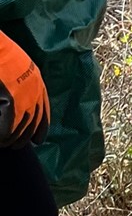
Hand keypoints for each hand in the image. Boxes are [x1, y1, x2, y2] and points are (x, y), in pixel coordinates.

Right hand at [0, 31, 48, 149]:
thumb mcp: (13, 68)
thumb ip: (16, 84)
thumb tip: (10, 100)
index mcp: (36, 81)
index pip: (43, 111)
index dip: (40, 128)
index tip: (37, 141)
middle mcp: (35, 90)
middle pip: (33, 123)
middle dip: (23, 137)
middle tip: (14, 146)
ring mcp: (25, 96)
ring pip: (19, 128)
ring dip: (10, 139)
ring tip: (3, 144)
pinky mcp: (13, 101)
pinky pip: (7, 126)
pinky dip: (2, 135)